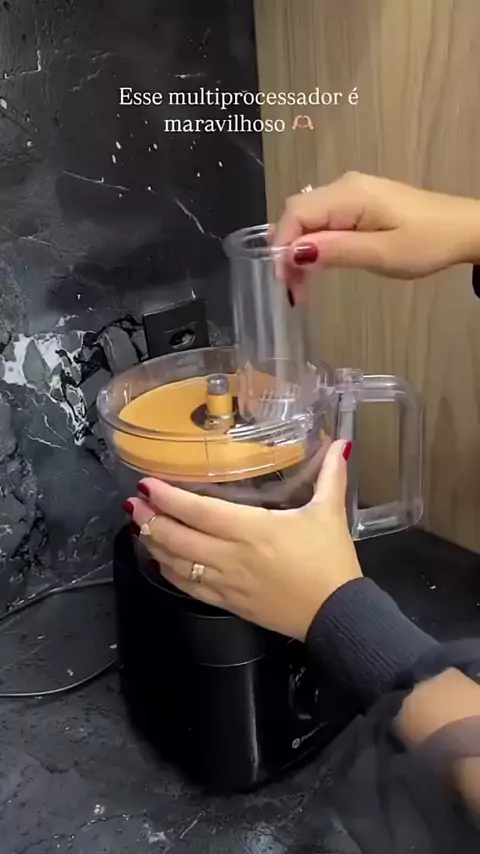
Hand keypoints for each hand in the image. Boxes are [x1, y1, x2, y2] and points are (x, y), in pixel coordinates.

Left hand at [124, 440, 361, 640]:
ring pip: (177, 564)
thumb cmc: (330, 563)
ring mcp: (227, 583)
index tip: (147, 485)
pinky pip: (189, 588)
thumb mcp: (330, 514)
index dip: (168, 498)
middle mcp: (232, 556)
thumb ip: (330, 476)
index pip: (199, 512)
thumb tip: (340, 444)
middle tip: (133, 504)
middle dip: (150, 520)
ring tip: (139, 526)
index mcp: (252, 530)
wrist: (336, 616)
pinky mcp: (228, 603)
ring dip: (154, 545)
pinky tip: (160, 561)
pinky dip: (169, 573)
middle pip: (178, 538)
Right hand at [274, 172, 479, 301]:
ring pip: (308, 218)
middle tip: (294, 291)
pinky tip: (319, 266)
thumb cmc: (427, 243)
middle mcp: (344, 186)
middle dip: (288, 251)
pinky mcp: (358, 203)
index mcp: (349, 194)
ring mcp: (351, 192)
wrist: (463, 229)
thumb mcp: (382, 254)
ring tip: (304, 286)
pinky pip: (324, 219)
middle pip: (298, 214)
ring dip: (300, 250)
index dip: (282, 247)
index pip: (296, 213)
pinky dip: (315, 244)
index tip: (285, 283)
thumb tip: (294, 252)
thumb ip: (337, 251)